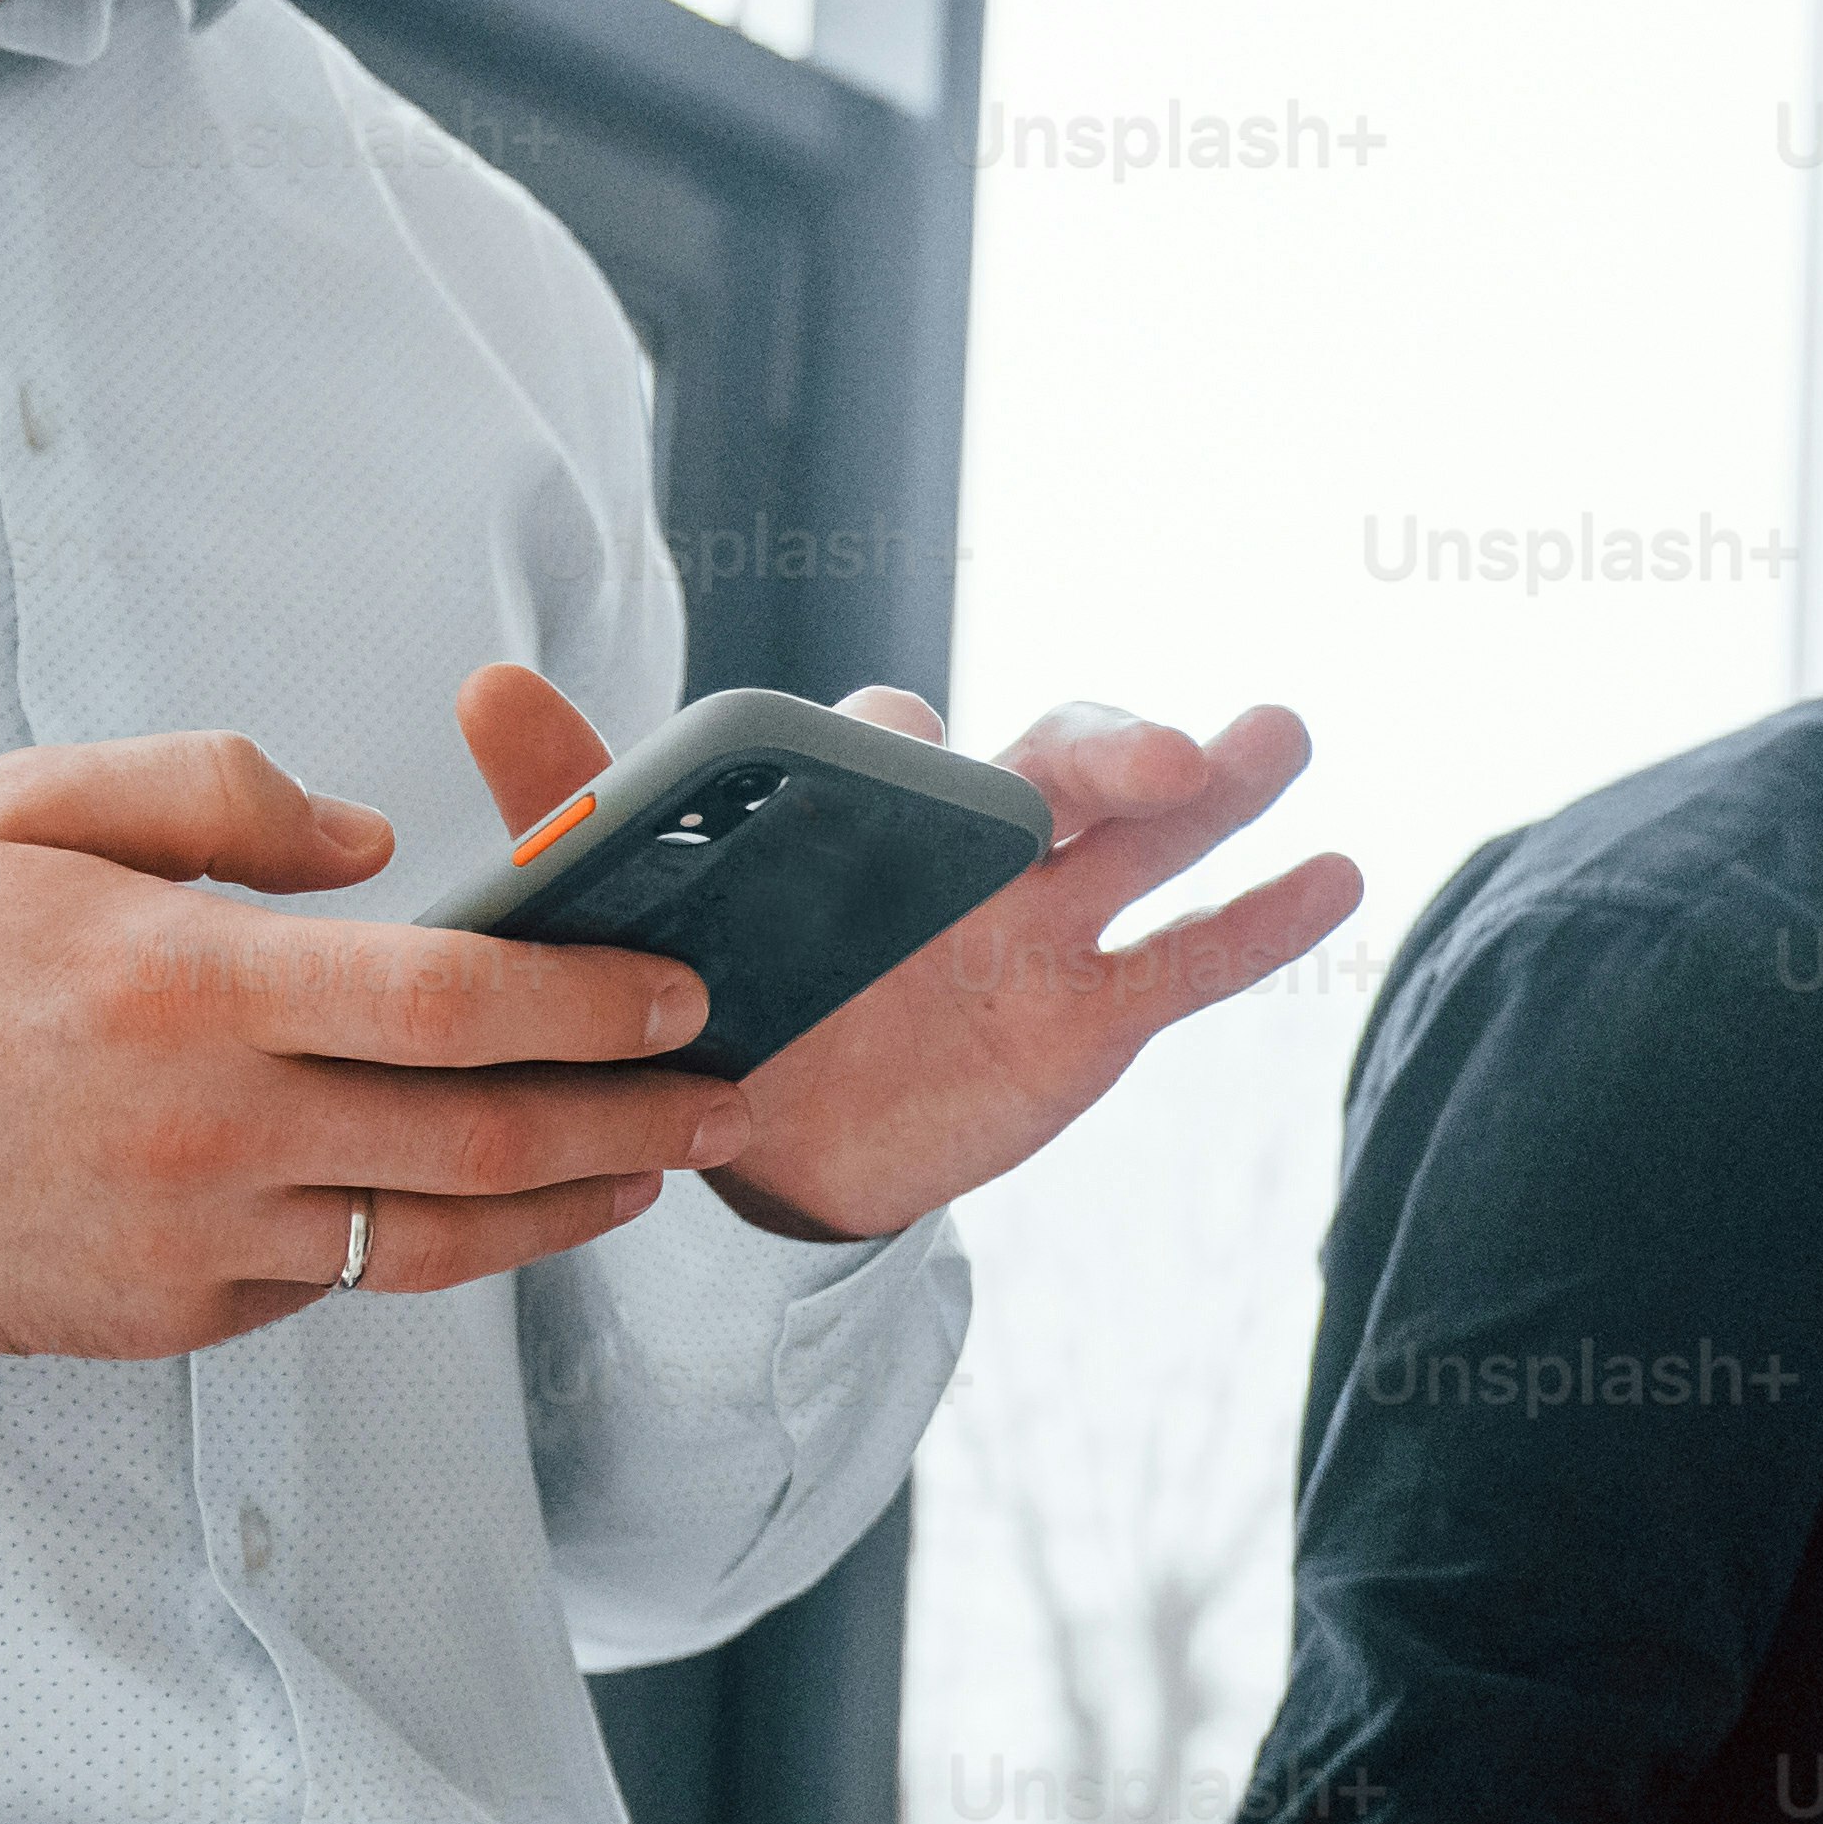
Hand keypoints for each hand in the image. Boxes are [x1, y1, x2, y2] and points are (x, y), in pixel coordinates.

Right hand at [0, 729, 742, 1355]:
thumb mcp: (32, 806)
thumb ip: (215, 793)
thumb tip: (373, 841)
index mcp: (188, 984)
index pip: (449, 1000)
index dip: (588, 1002)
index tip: (679, 992)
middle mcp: (207, 1129)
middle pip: (477, 1138)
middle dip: (628, 1118)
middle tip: (724, 1095)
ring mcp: (190, 1241)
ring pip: (429, 1239)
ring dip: (560, 1208)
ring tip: (645, 1171)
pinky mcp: (164, 1316)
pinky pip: (324, 1279)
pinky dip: (406, 1239)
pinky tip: (467, 1202)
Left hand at [451, 667, 1360, 1249]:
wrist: (767, 1138)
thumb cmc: (710, 989)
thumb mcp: (635, 906)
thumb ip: (586, 806)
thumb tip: (483, 685)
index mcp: (864, 806)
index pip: (895, 743)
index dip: (915, 744)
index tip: (918, 748)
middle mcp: (968, 839)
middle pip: (1053, 764)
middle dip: (1108, 746)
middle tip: (1163, 751)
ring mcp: (1045, 918)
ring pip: (1148, 834)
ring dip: (1220, 781)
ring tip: (1279, 736)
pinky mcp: (1093, 1008)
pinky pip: (1190, 959)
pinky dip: (1266, 919)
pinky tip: (1338, 877)